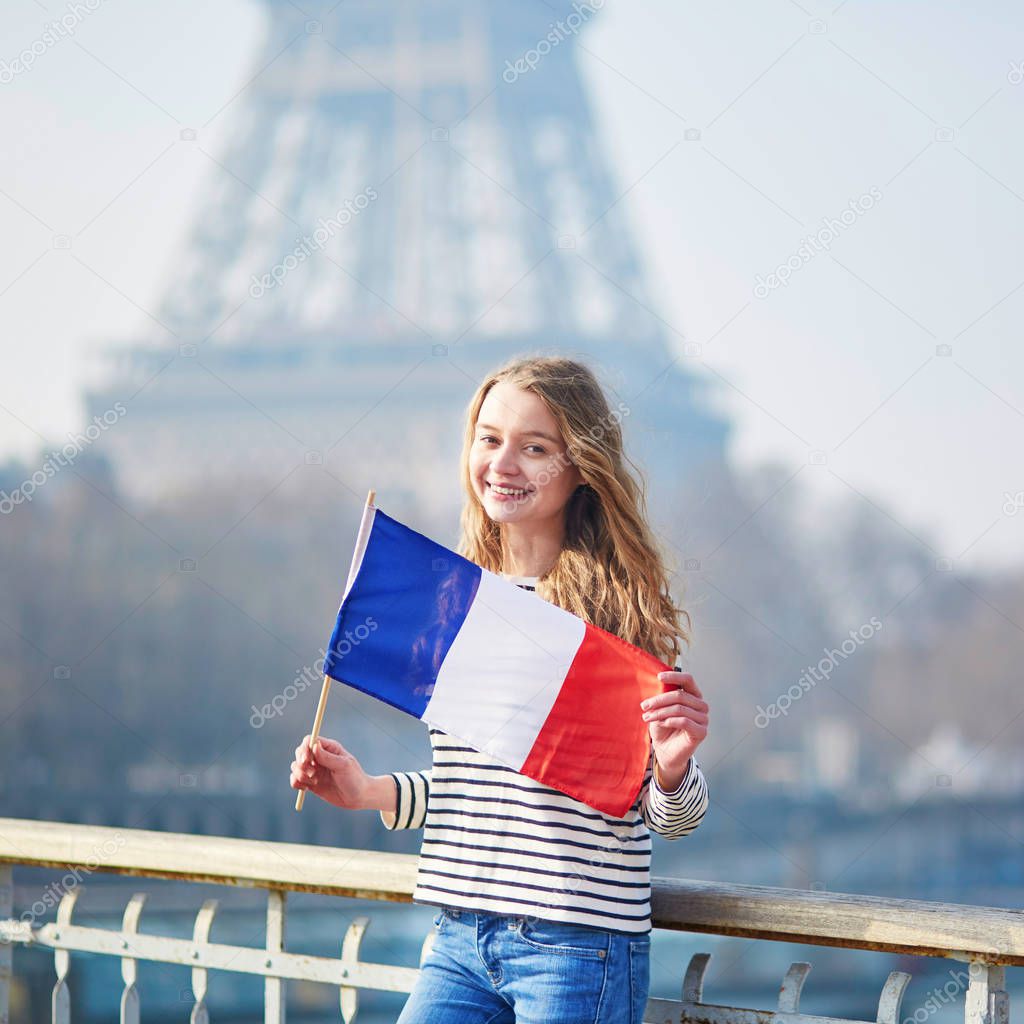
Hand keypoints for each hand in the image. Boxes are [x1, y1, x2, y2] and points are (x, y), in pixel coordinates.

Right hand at [289, 734, 371, 809]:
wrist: (358, 797)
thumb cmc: (354, 778)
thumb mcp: (343, 766)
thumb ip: (327, 757)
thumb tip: (314, 745)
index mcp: (329, 748)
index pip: (309, 741)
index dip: (305, 748)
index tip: (307, 760)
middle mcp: (319, 757)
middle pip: (299, 752)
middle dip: (301, 763)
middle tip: (312, 773)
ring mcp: (314, 770)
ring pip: (295, 766)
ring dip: (299, 774)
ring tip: (314, 781)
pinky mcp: (310, 783)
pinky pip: (295, 780)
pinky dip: (296, 783)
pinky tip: (307, 788)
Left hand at [640, 672, 708, 786]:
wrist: (665, 751)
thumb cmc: (663, 728)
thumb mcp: (660, 709)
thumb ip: (662, 697)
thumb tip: (657, 684)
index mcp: (693, 696)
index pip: (688, 680)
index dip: (674, 676)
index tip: (659, 677)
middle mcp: (701, 705)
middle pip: (680, 695)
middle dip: (659, 700)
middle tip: (644, 706)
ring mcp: (703, 719)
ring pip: (679, 709)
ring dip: (660, 712)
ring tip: (647, 717)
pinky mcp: (701, 732)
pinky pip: (684, 721)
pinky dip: (669, 721)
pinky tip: (661, 723)